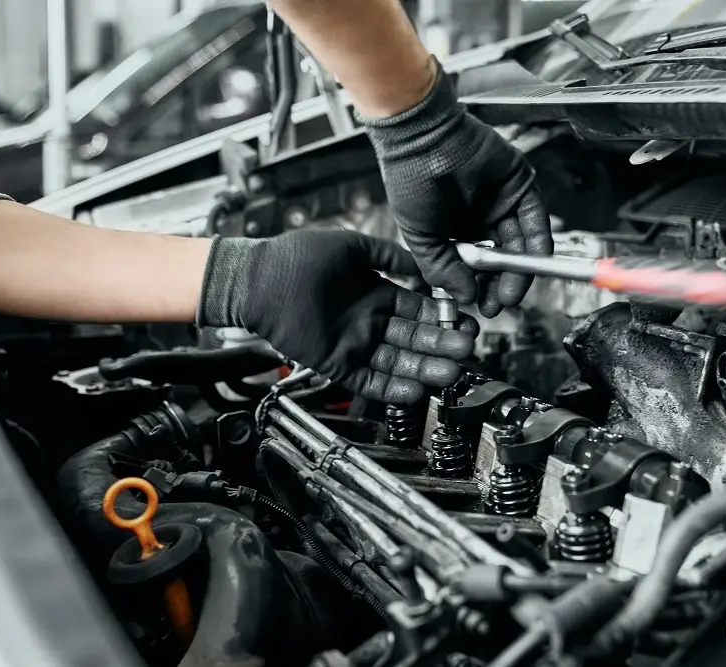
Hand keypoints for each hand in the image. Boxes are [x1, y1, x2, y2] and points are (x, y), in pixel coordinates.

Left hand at [197, 230, 477, 403]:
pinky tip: (415, 389)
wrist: (258, 279)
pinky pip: (367, 380)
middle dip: (441, 345)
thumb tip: (421, 264)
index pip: (418, 310)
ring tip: (451, 372)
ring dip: (424, 369)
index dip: (442, 318)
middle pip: (413, 339)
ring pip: (396, 362)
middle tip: (467, 349)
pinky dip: (390, 388)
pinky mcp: (335, 363)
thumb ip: (388, 257)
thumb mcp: (351, 247)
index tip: (466, 322)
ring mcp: (353, 344)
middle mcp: (368, 322)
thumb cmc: (296, 257)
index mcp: (376, 294)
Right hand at [361, 63, 552, 317]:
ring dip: (519, 273)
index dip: (480, 289)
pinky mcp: (521, 187)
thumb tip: (465, 298)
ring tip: (511, 293)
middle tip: (499, 305)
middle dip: (501, 286)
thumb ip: (442, 270)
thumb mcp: (420, 237)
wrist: (422, 138)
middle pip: (502, 261)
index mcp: (456, 231)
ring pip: (521, 246)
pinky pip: (536, 221)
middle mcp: (481, 219)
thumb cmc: (410, 181)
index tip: (482, 308)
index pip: (476, 268)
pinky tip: (528, 265)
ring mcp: (503, 204)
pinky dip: (536, 246)